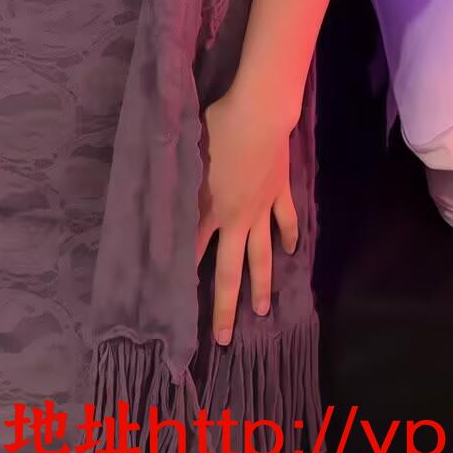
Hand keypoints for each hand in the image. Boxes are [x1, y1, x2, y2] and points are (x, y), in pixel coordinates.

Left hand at [196, 86, 298, 346]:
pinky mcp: (280, 194)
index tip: (177, 308)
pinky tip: (292, 253)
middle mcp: (235, 218)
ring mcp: (261, 208)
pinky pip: (286, 222)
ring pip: (262, 256)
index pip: (192, 252)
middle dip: (226, 306)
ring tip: (261, 311)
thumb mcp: (189, 151)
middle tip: (225, 337)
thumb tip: (160, 183)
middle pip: (230, 270)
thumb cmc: (217, 126)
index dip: (184, 279)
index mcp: (209, 209)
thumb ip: (179, 175)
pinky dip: (290, 237)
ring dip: (262, 285)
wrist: (259, 115)